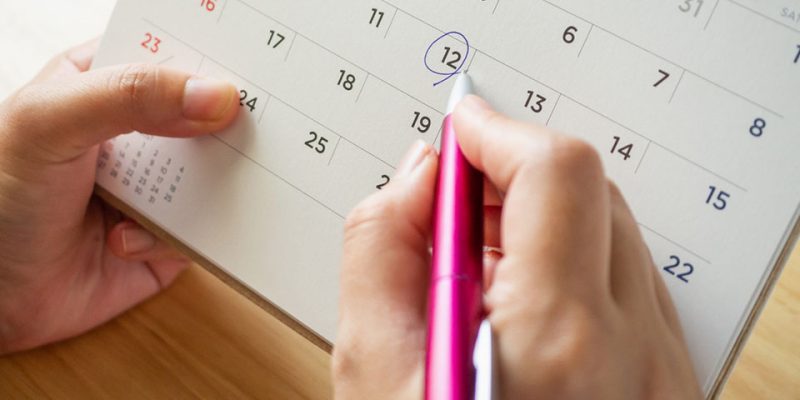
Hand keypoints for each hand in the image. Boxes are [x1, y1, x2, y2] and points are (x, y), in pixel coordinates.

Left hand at [0, 40, 238, 353]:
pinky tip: (127, 241)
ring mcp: (154, 186)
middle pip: (205, 115)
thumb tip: (215, 96)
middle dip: (224, 126)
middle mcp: (134, 134)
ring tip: (158, 200)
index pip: (167, 55)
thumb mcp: (50, 125)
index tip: (242, 70)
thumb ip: (128, 96)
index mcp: (102, 85)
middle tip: (238, 131)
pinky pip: (206, 229)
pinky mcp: (169, 235)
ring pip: (216, 173)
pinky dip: (176, 237)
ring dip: (204, 187)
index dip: (206, 59)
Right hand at [333, 96, 702, 398]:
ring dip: (540, 221)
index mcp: (556, 342)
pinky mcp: (667, 381)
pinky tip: (517, 307)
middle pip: (589, 191)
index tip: (459, 133)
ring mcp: (662, 368)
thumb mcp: (370, 374)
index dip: (497, 133)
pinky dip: (569, 265)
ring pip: (611, 233)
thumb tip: (418, 180)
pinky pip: (625, 284)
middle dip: (512, 176)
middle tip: (453, 203)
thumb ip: (379, 251)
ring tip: (476, 267)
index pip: (554, 173)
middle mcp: (633, 350)